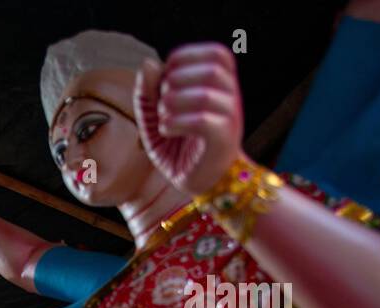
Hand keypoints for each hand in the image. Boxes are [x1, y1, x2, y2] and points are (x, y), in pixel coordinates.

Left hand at [134, 44, 243, 195]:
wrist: (199, 182)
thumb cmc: (178, 147)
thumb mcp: (155, 118)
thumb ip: (148, 93)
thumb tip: (148, 63)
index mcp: (221, 85)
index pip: (216, 53)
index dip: (185, 58)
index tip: (165, 80)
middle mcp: (231, 98)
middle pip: (213, 69)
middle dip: (177, 79)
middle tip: (163, 102)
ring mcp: (230, 118)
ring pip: (207, 93)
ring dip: (175, 101)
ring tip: (163, 117)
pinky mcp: (222, 140)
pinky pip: (202, 121)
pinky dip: (176, 122)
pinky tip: (166, 130)